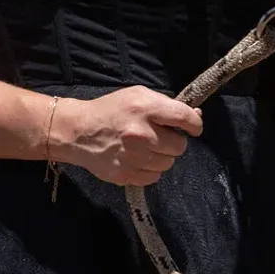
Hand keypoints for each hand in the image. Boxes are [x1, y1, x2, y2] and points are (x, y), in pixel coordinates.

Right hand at [50, 87, 202, 186]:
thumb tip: (196, 117)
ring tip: (145, 148)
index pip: (184, 118)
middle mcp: (141, 134)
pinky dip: (149, 170)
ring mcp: (133, 157)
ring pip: (168, 163)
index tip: (193, 128)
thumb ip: (166, 106)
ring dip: (161, 156)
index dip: (194, 124)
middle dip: (173, 141)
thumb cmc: (111, 110)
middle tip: (158, 137)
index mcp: (144, 108)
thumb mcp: (137, 96)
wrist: (78, 132)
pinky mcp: (126, 175)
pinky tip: (137, 159)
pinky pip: (154, 177)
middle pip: (180, 146)